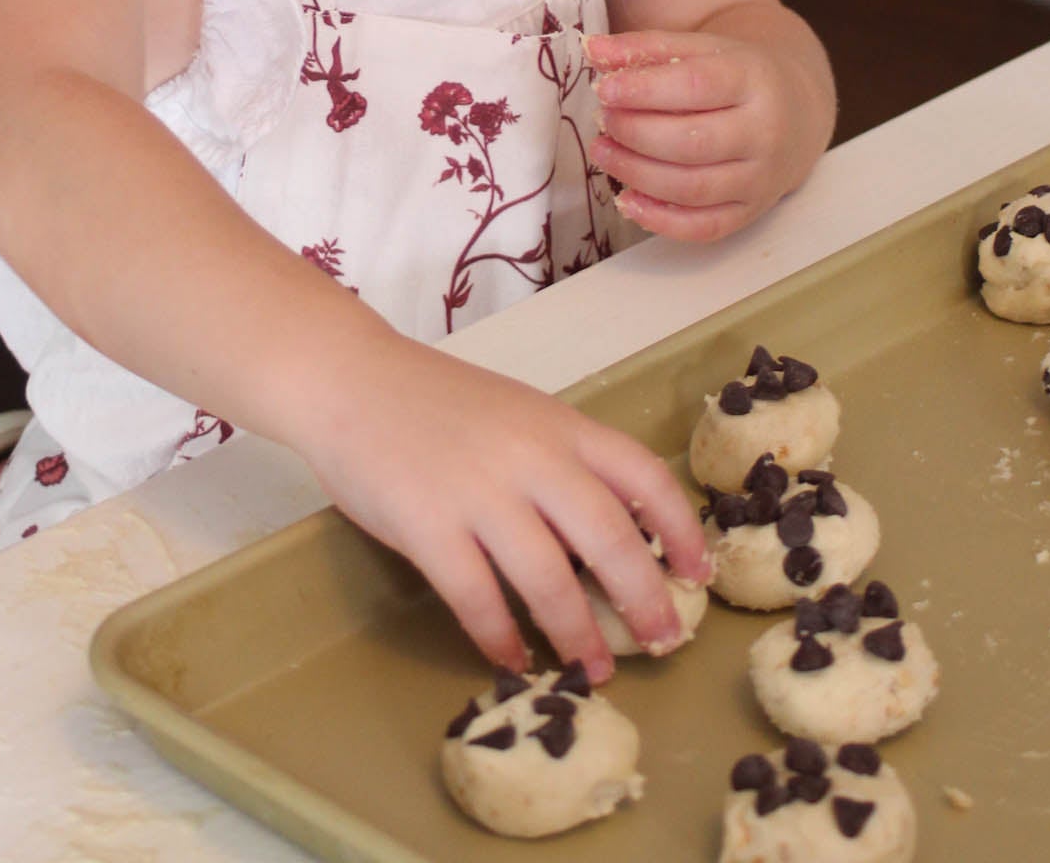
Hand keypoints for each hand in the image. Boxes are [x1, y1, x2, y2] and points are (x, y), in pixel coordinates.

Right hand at [291, 330, 710, 683]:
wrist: (351, 379)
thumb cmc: (436, 401)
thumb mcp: (518, 414)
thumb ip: (560, 462)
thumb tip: (610, 538)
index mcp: (560, 425)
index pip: (643, 475)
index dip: (680, 528)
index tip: (698, 573)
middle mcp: (530, 456)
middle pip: (609, 536)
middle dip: (644, 598)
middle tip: (665, 642)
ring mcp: (478, 492)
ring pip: (549, 578)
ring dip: (578, 633)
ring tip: (596, 670)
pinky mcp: (428, 527)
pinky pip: (477, 598)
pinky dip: (501, 637)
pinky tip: (514, 660)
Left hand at [586, 23, 825, 241]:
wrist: (796, 110)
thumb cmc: (739, 76)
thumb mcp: (701, 49)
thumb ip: (646, 48)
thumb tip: (593, 50)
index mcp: (754, 78)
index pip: (697, 85)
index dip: (645, 90)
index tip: (606, 90)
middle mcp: (764, 131)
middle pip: (693, 141)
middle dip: (636, 133)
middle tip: (604, 120)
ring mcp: (761, 177)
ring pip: (693, 187)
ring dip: (637, 173)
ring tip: (604, 152)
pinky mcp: (751, 211)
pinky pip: (703, 227)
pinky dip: (659, 219)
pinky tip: (627, 199)